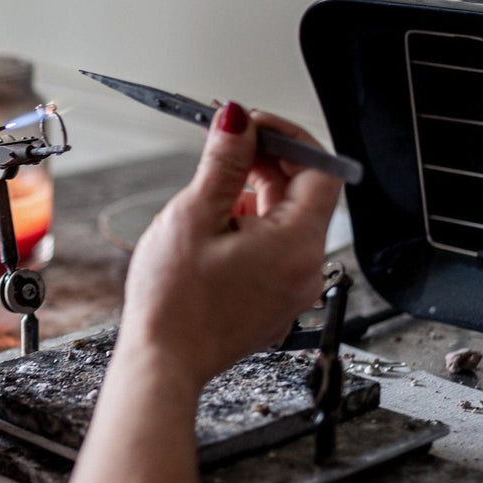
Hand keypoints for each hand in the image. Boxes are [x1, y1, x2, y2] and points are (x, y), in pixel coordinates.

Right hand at [122, 101, 341, 389]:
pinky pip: (273, 249)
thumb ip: (223, 162)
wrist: (163, 363)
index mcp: (297, 243)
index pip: (320, 170)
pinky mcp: (273, 301)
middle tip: (222, 148)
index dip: (288, 138)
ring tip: (207, 198)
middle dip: (265, 164)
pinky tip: (211, 231)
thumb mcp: (195, 215)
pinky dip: (249, 227)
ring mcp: (292, 288)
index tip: (251, 125)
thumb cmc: (175, 302)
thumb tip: (237, 120)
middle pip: (303, 195)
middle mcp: (306, 268)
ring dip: (252, 196)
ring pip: (285, 221)